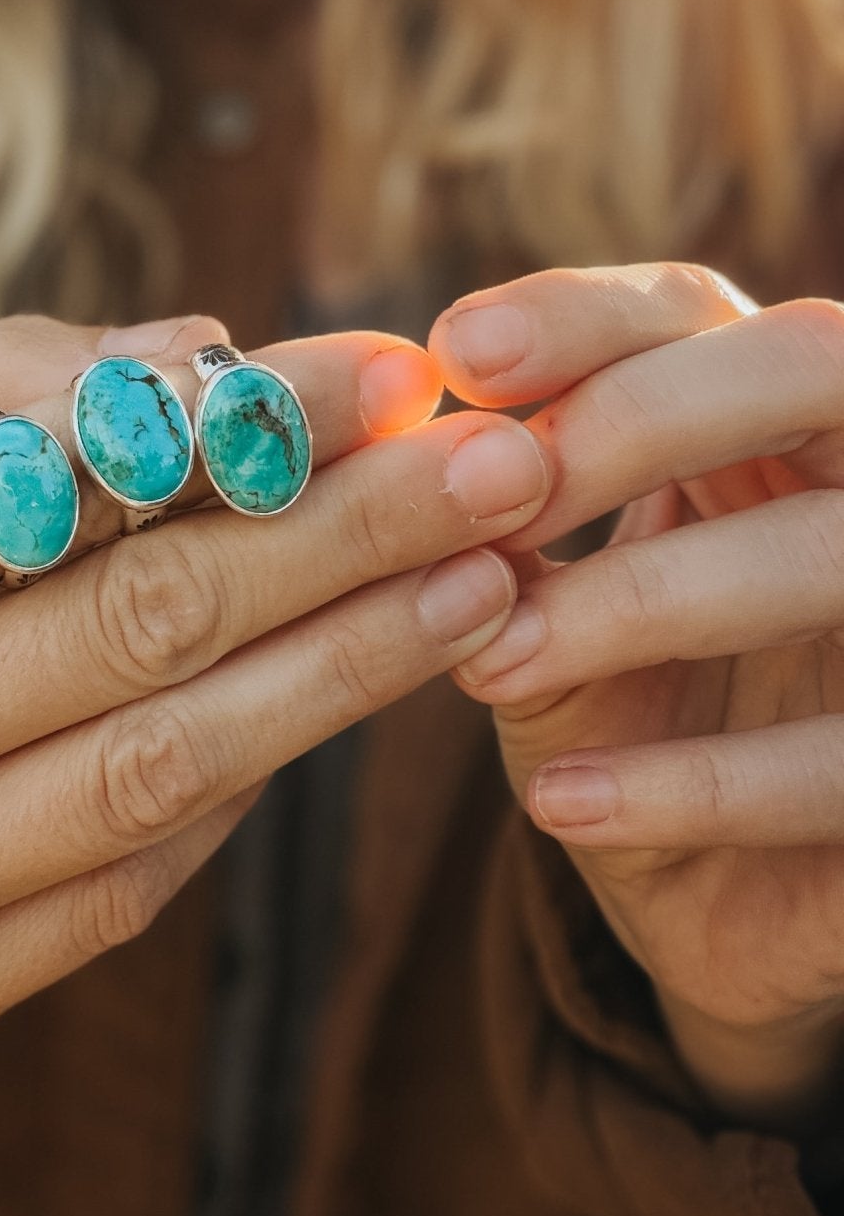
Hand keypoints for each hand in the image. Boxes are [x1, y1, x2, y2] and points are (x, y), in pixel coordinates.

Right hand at [0, 310, 549, 1063]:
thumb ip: (11, 387)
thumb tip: (221, 360)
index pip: (39, 497)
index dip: (240, 439)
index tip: (391, 379)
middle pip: (130, 643)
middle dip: (343, 547)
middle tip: (500, 475)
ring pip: (157, 781)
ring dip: (343, 674)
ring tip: (480, 586)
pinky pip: (126, 887)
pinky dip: (250, 781)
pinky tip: (341, 694)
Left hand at [431, 266, 843, 1125]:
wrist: (726, 904)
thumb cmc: (631, 724)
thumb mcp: (547, 621)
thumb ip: (497, 545)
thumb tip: (413, 471)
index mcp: (771, 423)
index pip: (698, 312)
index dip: (586, 316)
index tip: (459, 353)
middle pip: (807, 368)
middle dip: (641, 416)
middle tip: (500, 493)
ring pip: (829, 554)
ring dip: (643, 599)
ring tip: (490, 664)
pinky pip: (839, 765)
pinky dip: (695, 784)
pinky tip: (560, 803)